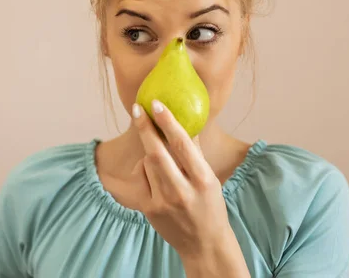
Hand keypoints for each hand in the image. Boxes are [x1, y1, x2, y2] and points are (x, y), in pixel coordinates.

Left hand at [130, 100, 248, 276]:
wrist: (203, 244)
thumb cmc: (210, 206)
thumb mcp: (210, 179)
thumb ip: (195, 154)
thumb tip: (184, 121)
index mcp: (203, 180)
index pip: (182, 145)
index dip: (168, 122)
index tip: (156, 104)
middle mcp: (182, 191)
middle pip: (156, 152)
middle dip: (145, 127)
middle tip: (138, 107)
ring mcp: (163, 202)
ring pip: (148, 163)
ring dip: (150, 151)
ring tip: (159, 152)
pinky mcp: (149, 209)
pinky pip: (141, 178)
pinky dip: (145, 169)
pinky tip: (154, 172)